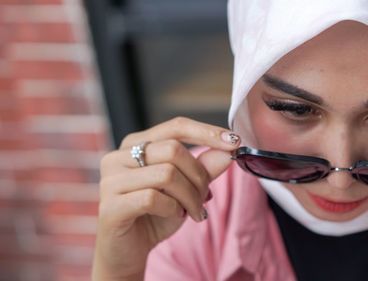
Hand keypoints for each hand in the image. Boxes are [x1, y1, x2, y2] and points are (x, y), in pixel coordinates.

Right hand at [92, 117, 239, 280]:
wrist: (128, 252)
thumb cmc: (156, 215)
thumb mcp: (186, 189)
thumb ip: (204, 168)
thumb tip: (228, 150)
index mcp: (135, 144)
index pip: (176, 126)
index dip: (207, 132)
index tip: (235, 142)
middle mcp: (118, 156)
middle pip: (174, 150)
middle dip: (199, 176)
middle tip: (205, 197)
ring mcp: (110, 180)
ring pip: (166, 174)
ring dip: (190, 196)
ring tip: (193, 211)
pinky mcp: (109, 206)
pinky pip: (152, 198)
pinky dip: (173, 209)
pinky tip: (175, 216)